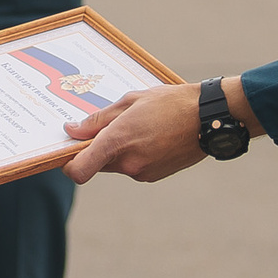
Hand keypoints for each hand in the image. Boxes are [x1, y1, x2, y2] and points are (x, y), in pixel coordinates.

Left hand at [63, 77, 258, 182]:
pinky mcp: (154, 176)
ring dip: (119, 150)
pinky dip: (135, 154)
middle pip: (97, 163)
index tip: (69, 150)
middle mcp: (128, 163)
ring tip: (140, 126)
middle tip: (112, 124)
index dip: (69, 165)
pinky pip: (133, 167)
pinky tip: (152, 135)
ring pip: (116, 164)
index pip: (79, 170)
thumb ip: (97, 120)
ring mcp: (143, 173)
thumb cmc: (170, 103)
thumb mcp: (130, 101)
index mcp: (118, 142)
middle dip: (98, 148)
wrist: (209, 118)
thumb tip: (72, 131)